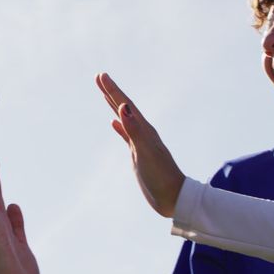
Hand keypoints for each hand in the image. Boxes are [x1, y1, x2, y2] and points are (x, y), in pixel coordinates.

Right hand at [95, 72, 184, 217]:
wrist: (173, 197)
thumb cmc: (161, 176)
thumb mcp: (146, 152)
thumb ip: (134, 130)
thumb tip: (123, 108)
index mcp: (145, 130)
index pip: (126, 105)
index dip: (113, 90)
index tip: (101, 75)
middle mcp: (143, 132)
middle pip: (124, 107)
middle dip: (111, 92)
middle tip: (99, 77)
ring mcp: (141, 143)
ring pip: (125, 118)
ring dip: (114, 105)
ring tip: (104, 94)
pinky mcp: (139, 154)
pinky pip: (126, 135)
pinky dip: (119, 127)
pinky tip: (114, 123)